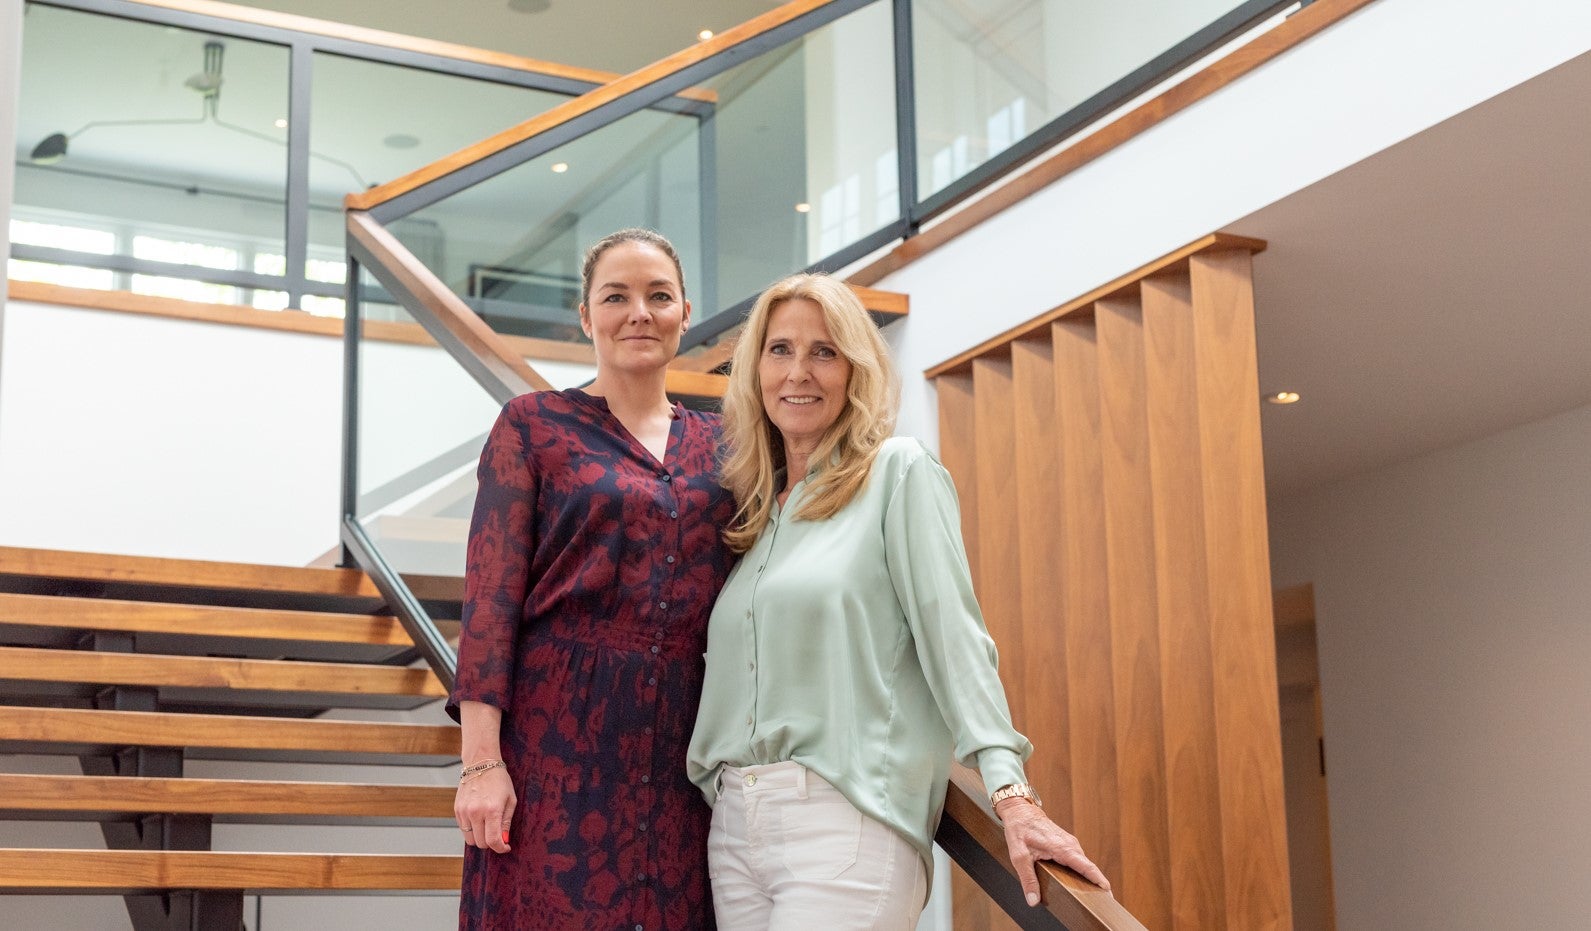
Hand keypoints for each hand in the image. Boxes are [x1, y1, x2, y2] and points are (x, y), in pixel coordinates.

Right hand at [455, 765, 514, 853]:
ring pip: (470, 839)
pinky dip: (471, 829)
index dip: (501, 848)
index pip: (493, 840)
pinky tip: (479, 818)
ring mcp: (464, 812)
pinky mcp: (457, 810)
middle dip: (491, 842)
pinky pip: (463, 829)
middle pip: (481, 843)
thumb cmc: (499, 781)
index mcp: (492, 810)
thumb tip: (503, 841)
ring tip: (487, 826)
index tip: (505, 847)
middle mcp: (476, 812)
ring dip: (479, 837)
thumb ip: (506, 822)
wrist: (481, 764)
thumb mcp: (510, 800)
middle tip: (497, 834)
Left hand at [996, 798, 1110, 905]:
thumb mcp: (1019, 856)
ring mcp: (1070, 843)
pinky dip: (1083, 871)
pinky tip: (1081, 883)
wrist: (1020, 810)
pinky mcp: (1067, 844)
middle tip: (1104, 903)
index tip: (1108, 892)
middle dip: (1097, 884)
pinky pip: (1078, 859)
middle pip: (1089, 867)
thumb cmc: (1019, 829)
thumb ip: (1027, 879)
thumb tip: (1033, 900)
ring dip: (1090, 878)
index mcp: (1062, 848)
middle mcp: (1070, 845)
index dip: (1098, 879)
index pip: (1086, 866)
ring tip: (1095, 897)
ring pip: (1084, 863)